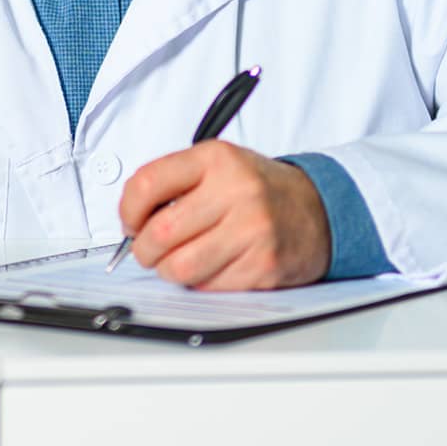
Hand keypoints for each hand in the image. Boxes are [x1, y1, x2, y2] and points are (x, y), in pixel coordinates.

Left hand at [118, 141, 330, 289]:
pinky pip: (209, 286)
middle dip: (144, 250)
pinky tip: (210, 266)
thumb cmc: (258, 188)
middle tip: (148, 250)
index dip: (127, 210)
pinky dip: (200, 282)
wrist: (319, 208)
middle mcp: (234, 192)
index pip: (148, 184)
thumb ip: (174, 182)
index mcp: (215, 159)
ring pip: (180, 267)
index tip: (130, 222)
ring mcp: (251, 231)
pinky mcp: (263, 266)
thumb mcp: (218, 165)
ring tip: (176, 261)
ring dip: (168, 271)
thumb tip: (131, 219)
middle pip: (159, 233)